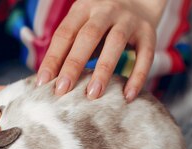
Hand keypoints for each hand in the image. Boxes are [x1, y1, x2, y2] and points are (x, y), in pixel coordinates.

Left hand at [36, 0, 165, 101]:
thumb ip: (68, 48)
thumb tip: (47, 82)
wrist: (139, 1)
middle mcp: (106, 10)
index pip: (65, 33)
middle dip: (74, 64)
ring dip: (103, 70)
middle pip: (88, 36)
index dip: (52, 58)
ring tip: (93, 94)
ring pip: (116, 42)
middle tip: (62, 90)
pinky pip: (145, 55)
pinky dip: (137, 76)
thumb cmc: (100, 24)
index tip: (42, 83)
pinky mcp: (149, 32)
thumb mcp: (82, 26)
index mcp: (83, 8)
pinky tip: (127, 96)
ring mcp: (129, 20)